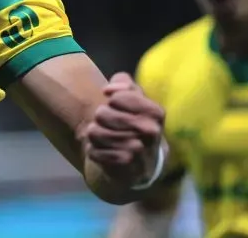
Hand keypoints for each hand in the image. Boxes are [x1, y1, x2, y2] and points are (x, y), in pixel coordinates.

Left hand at [84, 72, 164, 187]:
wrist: (143, 164)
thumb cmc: (135, 123)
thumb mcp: (135, 98)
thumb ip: (123, 83)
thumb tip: (108, 90)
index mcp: (155, 112)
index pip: (117, 97)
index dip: (112, 101)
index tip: (118, 107)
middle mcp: (150, 131)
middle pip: (101, 113)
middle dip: (101, 118)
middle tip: (111, 125)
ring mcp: (137, 149)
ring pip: (94, 132)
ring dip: (95, 134)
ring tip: (107, 139)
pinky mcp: (123, 164)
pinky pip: (92, 151)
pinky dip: (94, 151)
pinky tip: (106, 153)